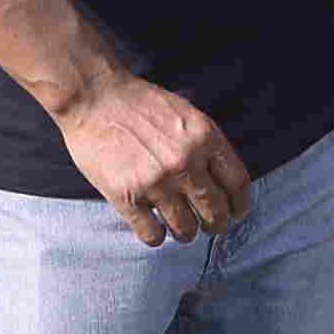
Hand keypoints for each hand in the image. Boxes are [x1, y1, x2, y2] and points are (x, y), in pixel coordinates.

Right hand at [57, 69, 254, 248]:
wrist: (94, 96)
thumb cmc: (140, 104)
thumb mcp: (187, 114)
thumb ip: (207, 145)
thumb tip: (224, 183)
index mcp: (205, 138)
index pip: (238, 185)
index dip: (239, 205)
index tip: (235, 213)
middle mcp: (185, 162)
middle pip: (215, 212)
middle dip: (216, 225)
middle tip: (209, 226)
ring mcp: (156, 181)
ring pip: (186, 229)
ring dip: (185, 233)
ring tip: (180, 228)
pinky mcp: (126, 196)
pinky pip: (152, 235)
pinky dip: (156, 237)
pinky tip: (153, 228)